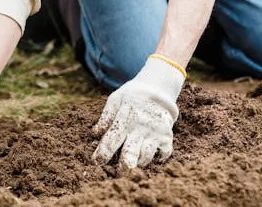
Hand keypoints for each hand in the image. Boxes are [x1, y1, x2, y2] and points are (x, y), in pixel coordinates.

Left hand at [91, 55, 185, 171]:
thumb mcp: (115, 99)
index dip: (103, 152)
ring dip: (137, 163)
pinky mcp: (167, 136)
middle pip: (131, 152)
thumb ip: (106, 116)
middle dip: (123, 166)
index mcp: (125, 118)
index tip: (97, 162)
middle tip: (118, 174)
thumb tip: (94, 134)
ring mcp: (155, 133)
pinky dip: (157, 159)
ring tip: (132, 165)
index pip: (112, 138)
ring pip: (146, 157)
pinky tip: (150, 157)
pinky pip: (163, 155)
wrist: (158, 87)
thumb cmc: (132, 96)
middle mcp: (140, 127)